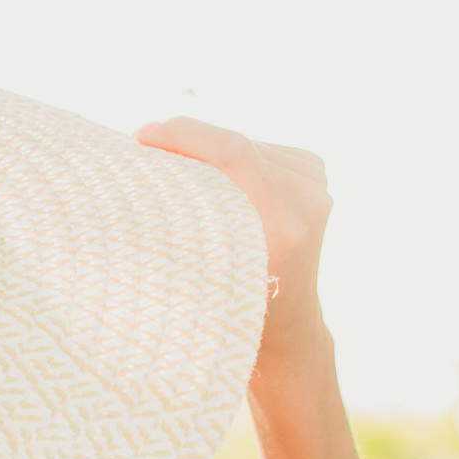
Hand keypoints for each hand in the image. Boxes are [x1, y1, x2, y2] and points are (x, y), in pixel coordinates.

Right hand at [137, 117, 332, 382]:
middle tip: (147, 147)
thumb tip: (142, 160)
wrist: (288, 323)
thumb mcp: (199, 274)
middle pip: (237, 145)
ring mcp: (316, 184)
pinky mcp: (314, 172)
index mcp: (283, 227)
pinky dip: (232, 158)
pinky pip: (261, 150)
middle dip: (187, 140)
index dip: (184, 135)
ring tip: (181, 171)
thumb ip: (183, 221)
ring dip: (208, 151)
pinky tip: (221, 180)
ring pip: (247, 144)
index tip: (142, 136)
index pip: (232, 154)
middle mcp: (307, 200)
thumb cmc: (234, 308)